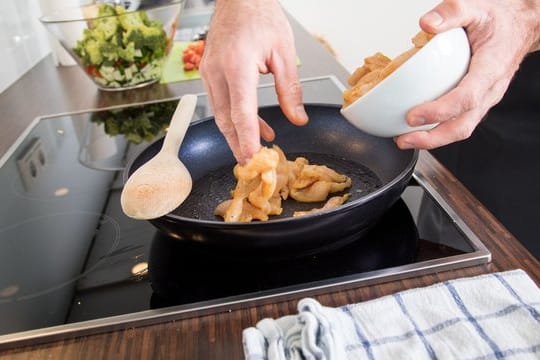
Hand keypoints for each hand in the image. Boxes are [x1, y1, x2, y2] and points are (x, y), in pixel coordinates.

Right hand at [199, 0, 307, 163]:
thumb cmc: (260, 16)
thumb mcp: (284, 51)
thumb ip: (290, 89)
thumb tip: (297, 118)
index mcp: (237, 64)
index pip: (241, 111)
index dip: (247, 137)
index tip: (252, 157)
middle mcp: (217, 70)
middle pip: (225, 119)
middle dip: (238, 145)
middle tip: (251, 165)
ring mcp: (208, 72)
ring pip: (219, 114)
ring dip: (237, 134)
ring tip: (255, 149)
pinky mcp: (208, 72)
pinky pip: (220, 102)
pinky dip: (234, 118)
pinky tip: (253, 125)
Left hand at [395, 0, 539, 149]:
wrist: (520, 27)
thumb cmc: (500, 22)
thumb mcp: (477, 9)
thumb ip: (452, 12)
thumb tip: (426, 24)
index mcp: (491, 68)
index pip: (466, 98)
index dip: (439, 111)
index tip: (413, 116)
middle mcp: (489, 90)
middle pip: (462, 125)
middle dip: (431, 138)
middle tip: (403, 139)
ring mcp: (484, 100)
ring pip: (460, 129)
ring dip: (431, 140)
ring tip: (403, 139)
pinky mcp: (476, 103)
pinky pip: (457, 123)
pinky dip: (436, 130)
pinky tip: (416, 129)